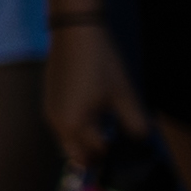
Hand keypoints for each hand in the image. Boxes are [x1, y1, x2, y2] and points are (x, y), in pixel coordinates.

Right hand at [42, 18, 149, 165]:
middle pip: (75, 155)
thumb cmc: (101, 65)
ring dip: (84, 142)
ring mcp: (50, 111)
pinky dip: (76, 128)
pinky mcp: (49, 100)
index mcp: (75, 126)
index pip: (96, 154)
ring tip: (106, 128)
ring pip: (67, 141)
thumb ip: (135, 124)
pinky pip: (62, 125)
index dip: (114, 156)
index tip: (129, 151)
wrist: (75, 33)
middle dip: (94, 156)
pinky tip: (92, 112)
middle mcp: (57, 124)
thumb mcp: (124, 96)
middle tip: (115, 147)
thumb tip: (142, 141)